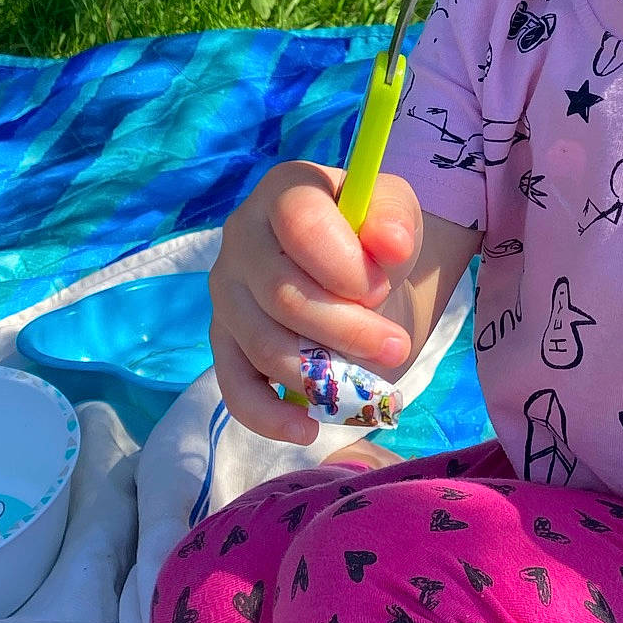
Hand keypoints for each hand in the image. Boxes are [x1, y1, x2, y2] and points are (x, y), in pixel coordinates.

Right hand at [209, 159, 422, 444]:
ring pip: (264, 345)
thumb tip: (390, 245)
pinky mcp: (225, 342)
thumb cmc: (373, 239)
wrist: (361, 274)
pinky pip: (235, 387)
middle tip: (395, 346)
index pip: (300, 224)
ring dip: (324, 374)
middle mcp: (242, 237)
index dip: (346, 264)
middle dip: (346, 330)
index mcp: (284, 192)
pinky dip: (270, 416)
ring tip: (372, 382)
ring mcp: (227, 292)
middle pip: (282, 295)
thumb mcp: (397, 215)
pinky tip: (309, 429)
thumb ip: (395, 220)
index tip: (383, 286)